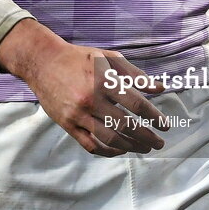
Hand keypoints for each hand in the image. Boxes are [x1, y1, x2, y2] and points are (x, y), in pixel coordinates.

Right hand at [0, 20, 169, 156]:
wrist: (43, 62)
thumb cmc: (79, 58)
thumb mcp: (108, 58)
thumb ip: (135, 74)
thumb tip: (160, 88)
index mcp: (104, 80)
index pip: (136, 103)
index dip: (154, 117)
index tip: (165, 126)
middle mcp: (91, 99)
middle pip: (125, 125)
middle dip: (146, 137)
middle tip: (159, 143)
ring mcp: (78, 114)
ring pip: (109, 138)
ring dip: (130, 146)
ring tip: (143, 148)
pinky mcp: (67, 125)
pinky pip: (90, 144)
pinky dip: (108, 151)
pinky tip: (120, 150)